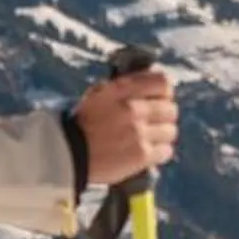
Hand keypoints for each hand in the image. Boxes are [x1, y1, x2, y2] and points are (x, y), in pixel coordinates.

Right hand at [73, 65, 178, 190]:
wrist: (67, 154)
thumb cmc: (83, 124)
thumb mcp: (99, 94)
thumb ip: (125, 87)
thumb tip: (149, 83)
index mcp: (122, 90)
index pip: (162, 83)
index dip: (165, 92)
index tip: (160, 98)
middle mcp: (133, 109)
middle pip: (171, 109)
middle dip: (163, 116)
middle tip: (153, 122)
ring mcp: (139, 133)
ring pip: (170, 131)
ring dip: (162, 135)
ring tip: (148, 138)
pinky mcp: (141, 155)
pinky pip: (166, 151)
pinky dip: (159, 152)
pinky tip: (147, 152)